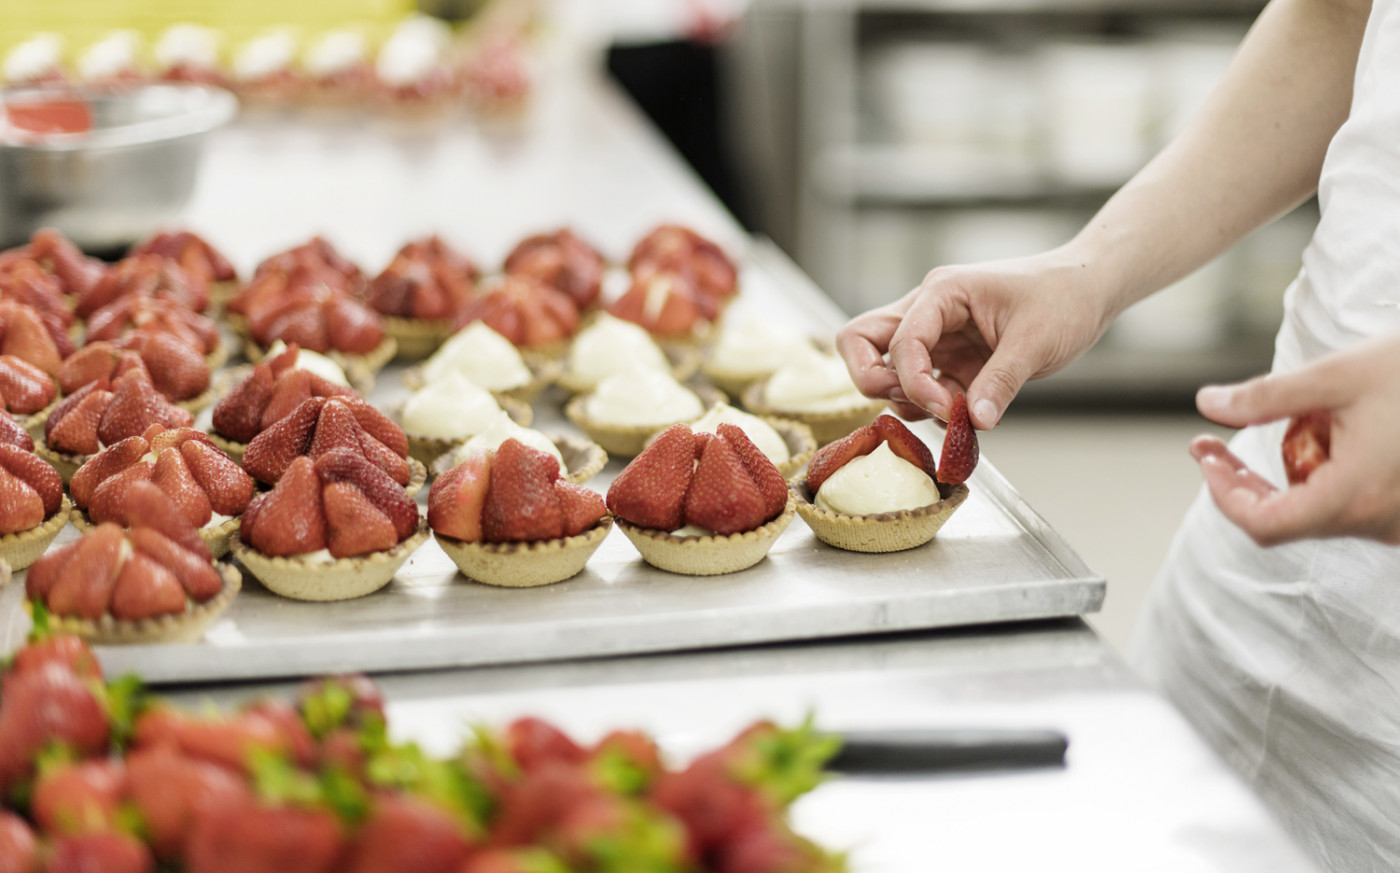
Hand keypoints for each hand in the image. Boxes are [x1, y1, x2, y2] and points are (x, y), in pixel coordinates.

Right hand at [836, 251, 1114, 426]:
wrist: (1088, 291)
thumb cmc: (1064, 298)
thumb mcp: (1035, 342)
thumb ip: (1000, 383)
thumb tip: (973, 422)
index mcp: (942, 293)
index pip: (899, 341)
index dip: (914, 382)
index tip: (947, 408)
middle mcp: (928, 311)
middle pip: (861, 341)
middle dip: (872, 380)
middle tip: (913, 404)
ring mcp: (936, 335)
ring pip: (885, 367)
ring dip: (908, 398)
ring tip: (954, 412)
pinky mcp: (950, 358)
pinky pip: (920, 385)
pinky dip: (932, 406)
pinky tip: (965, 414)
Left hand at [1192, 331, 1399, 545]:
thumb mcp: (1339, 376)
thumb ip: (1267, 396)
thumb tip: (1207, 404)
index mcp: (1356, 497)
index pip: (1263, 524)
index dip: (1223, 493)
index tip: (1205, 456)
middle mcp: (1380, 524)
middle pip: (1288, 522)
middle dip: (1246, 484)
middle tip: (1216, 446)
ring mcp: (1399, 525)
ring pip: (1322, 513)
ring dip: (1291, 477)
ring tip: (1297, 422)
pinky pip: (1356, 504)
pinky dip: (1328, 477)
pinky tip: (1333, 433)